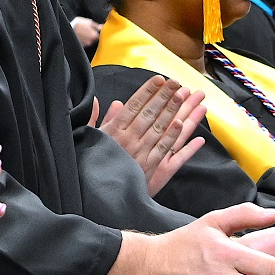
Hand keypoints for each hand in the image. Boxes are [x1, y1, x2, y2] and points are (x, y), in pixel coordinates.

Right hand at [73, 15, 100, 48]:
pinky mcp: (80, 46)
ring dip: (87, 38)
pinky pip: (84, 43)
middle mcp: (90, 42)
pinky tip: (80, 36)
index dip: (97, 32)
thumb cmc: (77, 24)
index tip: (95, 29)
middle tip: (88, 30)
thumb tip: (102, 27)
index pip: (100, 35)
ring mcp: (85, 45)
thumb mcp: (88, 22)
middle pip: (95, 39)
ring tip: (82, 33)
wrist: (66, 29)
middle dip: (92, 35)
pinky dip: (83, 40)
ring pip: (89, 41)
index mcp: (94, 36)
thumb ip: (96, 25)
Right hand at [92, 75, 207, 194]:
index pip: (134, 107)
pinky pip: (164, 149)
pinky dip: (174, 136)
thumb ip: (97, 120)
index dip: (147, 92)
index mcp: (114, 132)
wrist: (99, 195)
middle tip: (176, 82)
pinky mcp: (150, 167)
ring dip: (173, 111)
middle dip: (164, 96)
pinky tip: (182, 124)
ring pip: (160, 128)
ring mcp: (141, 153)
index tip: (158, 79)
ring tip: (183, 95)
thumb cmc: (93, 166)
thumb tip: (104, 101)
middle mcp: (128, 140)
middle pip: (149, 114)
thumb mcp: (91, 140)